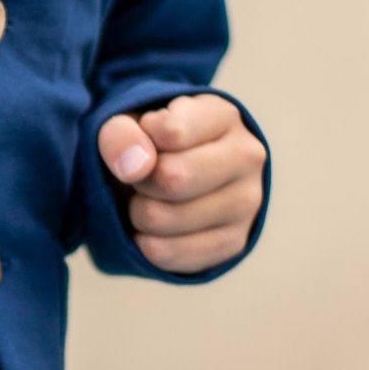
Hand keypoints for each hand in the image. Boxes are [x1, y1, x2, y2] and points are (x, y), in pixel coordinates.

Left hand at [97, 92, 265, 274]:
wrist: (179, 174)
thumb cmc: (152, 141)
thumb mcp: (129, 122)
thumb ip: (121, 133)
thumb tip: (134, 167)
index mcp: (222, 116)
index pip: (171, 132)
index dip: (140, 140)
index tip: (144, 138)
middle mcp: (246, 157)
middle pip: (173, 179)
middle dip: (139, 181)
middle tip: (141, 177)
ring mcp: (247, 203)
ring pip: (164, 219)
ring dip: (138, 213)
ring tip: (149, 198)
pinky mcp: (235, 242)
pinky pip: (167, 254)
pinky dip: (144, 243)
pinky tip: (153, 228)